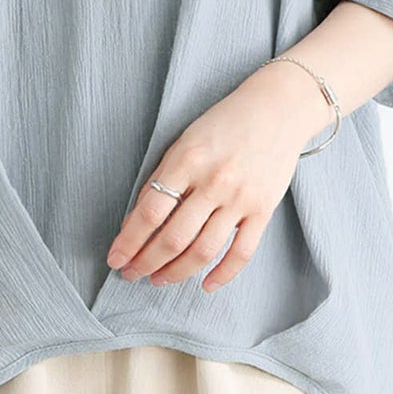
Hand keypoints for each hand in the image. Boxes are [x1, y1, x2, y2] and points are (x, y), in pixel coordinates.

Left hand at [105, 64, 318, 292]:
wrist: (277, 108)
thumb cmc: (224, 123)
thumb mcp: (185, 141)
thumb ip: (163, 178)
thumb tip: (136, 221)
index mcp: (187, 160)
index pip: (150, 211)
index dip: (129, 241)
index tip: (115, 258)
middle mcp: (214, 181)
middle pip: (173, 237)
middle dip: (147, 262)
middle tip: (132, 274)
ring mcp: (241, 197)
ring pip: (204, 250)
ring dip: (176, 272)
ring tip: (159, 280)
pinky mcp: (264, 209)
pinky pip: (242, 252)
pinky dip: (223, 274)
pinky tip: (205, 284)